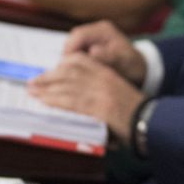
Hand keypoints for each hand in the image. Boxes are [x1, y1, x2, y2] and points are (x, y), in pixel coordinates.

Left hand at [28, 54, 144, 140]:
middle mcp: (102, 80)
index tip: (48, 71)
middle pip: (69, 72)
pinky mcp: (99, 107)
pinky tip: (44, 101)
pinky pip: (71, 101)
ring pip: (67, 85)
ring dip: (46, 88)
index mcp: (107, 74)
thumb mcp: (118, 94)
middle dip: (48, 77)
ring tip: (32, 91)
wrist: (151, 120)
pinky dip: (55, 100)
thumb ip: (100, 92)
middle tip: (32, 82)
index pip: (79, 62)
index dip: (61, 66)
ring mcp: (101, 92)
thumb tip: (79, 101)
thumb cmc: (136, 113)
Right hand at [61, 20, 145, 84]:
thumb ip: (109, 57)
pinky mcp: (89, 46)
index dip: (70, 50)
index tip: (67, 67)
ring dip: (69, 60)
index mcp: (104, 30)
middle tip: (66, 73)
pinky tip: (77, 74)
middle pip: (72, 40)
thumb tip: (93, 52)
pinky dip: (74, 62)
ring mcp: (92, 37)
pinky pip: (75, 52)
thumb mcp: (124, 63)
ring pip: (71, 47)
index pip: (79, 35)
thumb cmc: (133, 66)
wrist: (138, 69)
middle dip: (68, 56)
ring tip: (71, 75)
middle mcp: (96, 30)